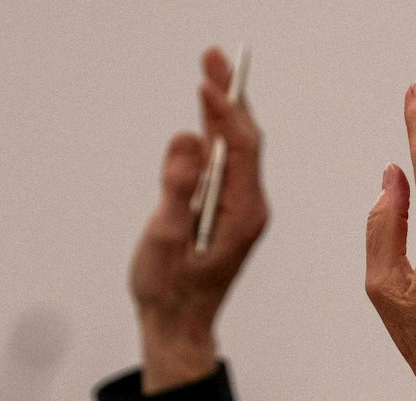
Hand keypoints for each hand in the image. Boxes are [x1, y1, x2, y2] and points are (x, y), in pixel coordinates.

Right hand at [130, 46, 268, 393]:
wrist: (178, 328)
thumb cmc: (170, 292)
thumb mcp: (167, 241)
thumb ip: (177, 191)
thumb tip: (188, 141)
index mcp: (243, 215)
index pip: (243, 149)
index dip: (226, 112)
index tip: (208, 81)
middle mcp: (249, 208)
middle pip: (246, 141)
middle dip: (230, 97)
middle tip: (215, 56)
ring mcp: (239, 210)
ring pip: (237, 149)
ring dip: (223, 109)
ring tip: (210, 70)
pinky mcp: (225, 212)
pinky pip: (226, 164)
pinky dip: (215, 133)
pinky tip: (205, 114)